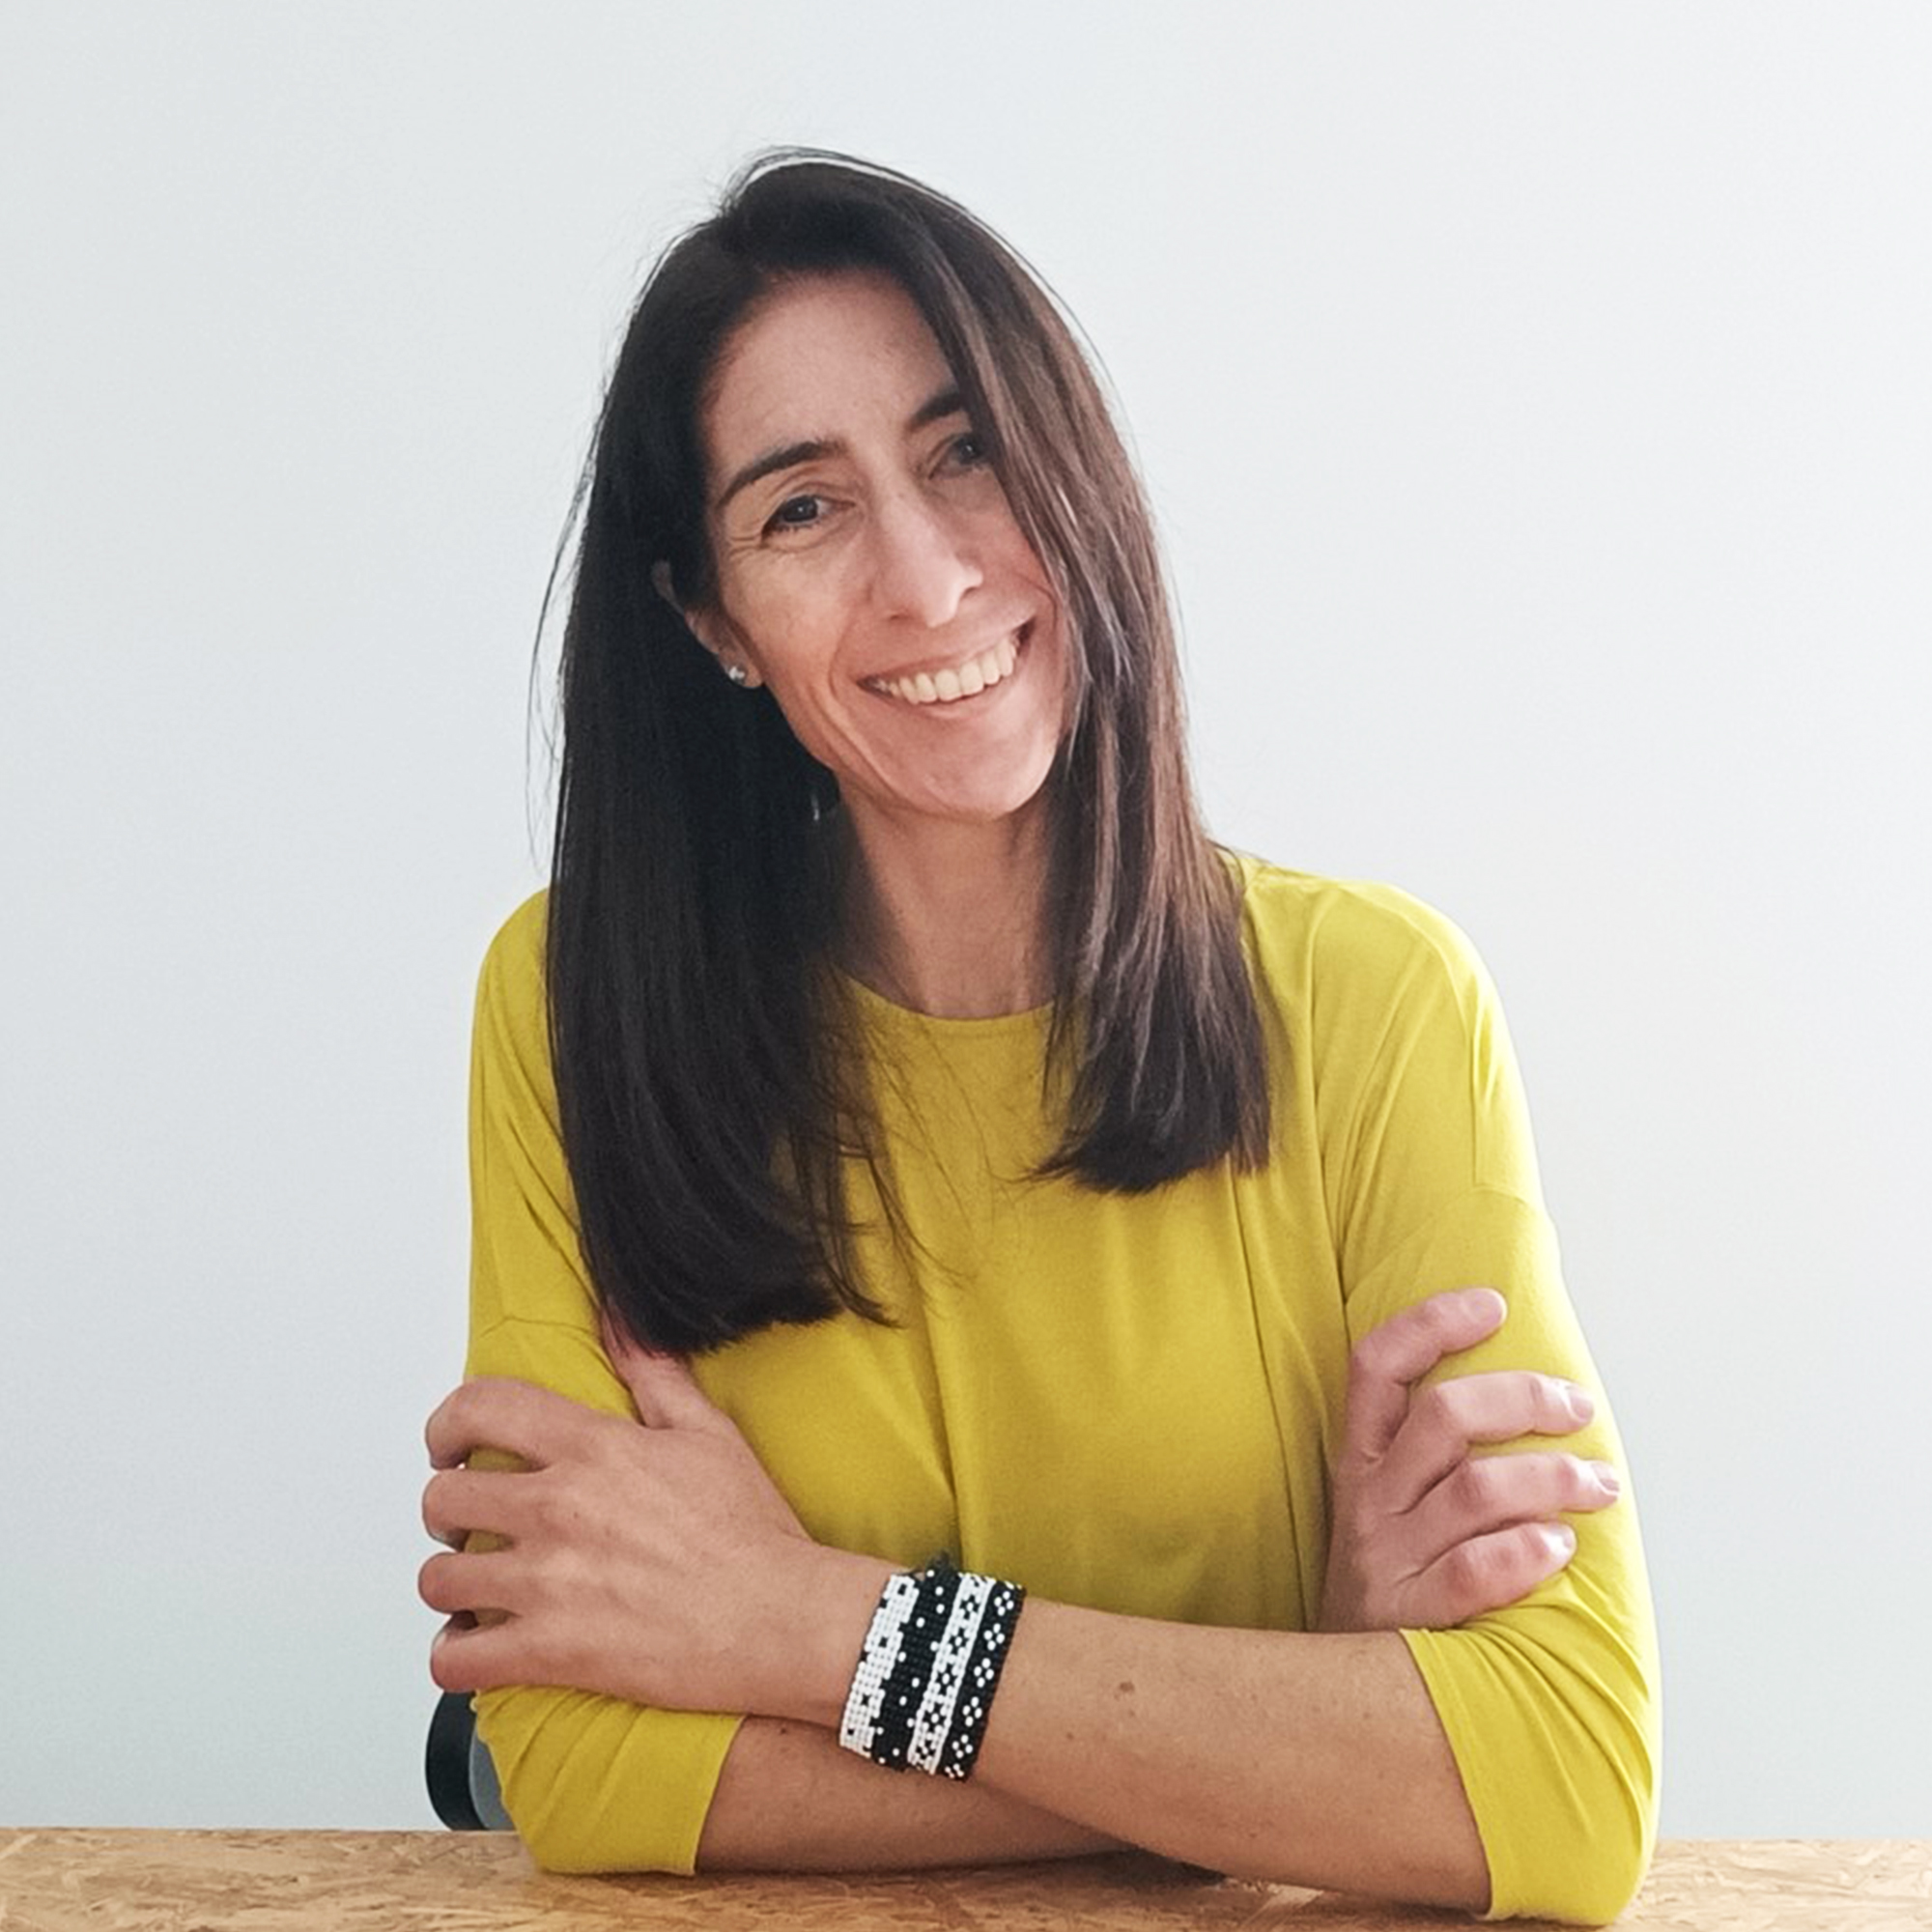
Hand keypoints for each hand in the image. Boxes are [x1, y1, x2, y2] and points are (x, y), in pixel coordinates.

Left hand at [419, 1322, 845, 1716]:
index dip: (448, 1424)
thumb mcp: (707, 1433)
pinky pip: (455, 1659)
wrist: (780, 1619)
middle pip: (442, 1498)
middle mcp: (558, 1509)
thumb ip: (653, 1371)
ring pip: (439, 1579)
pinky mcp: (550, 1652)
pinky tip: (476, 1647)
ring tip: (477, 1587)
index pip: (479, 1408)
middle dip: (448, 1510)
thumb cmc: (751, 1532)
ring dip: (452, 1584)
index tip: (451, 1444)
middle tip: (472, 1523)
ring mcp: (547, 1584)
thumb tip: (619, 1317)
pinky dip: (454, 1657)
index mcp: (592, 1449)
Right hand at [1315, 1287, 1620, 1632]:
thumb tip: (1529, 1400)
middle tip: (1578, 1407)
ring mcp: (1388, 1557)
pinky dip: (1526, 1552)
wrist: (1336, 1698)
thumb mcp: (1384, 1515)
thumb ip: (1432, 1462)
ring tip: (1600, 1486)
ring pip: (1476, 1489)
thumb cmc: (1391, 1591)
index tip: (1491, 1303)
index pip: (1375, 1366)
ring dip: (1553, 1478)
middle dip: (1524, 1399)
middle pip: (1444, 1416)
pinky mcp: (1413, 1614)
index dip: (1429, 1324)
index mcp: (1361, 1463)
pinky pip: (1475, 1569)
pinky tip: (1559, 1548)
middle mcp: (1370, 1500)